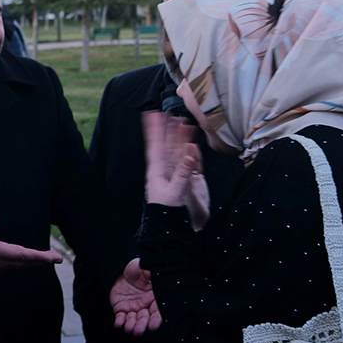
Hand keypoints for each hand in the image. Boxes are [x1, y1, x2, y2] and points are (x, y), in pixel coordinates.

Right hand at [0, 208, 62, 274]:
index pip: (20, 254)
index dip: (36, 256)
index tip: (49, 257)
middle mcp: (1, 261)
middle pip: (26, 262)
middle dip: (42, 260)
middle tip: (58, 258)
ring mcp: (1, 265)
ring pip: (23, 265)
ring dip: (38, 262)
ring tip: (53, 259)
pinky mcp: (0, 266)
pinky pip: (19, 265)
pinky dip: (29, 263)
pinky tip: (36, 260)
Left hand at [111, 258, 160, 336]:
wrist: (123, 268)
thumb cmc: (139, 269)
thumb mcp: (149, 269)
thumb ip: (155, 275)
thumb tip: (161, 276)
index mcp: (155, 299)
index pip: (157, 313)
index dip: (155, 321)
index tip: (153, 326)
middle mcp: (145, 306)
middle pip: (145, 319)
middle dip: (141, 326)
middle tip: (138, 331)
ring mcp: (133, 308)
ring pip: (133, 321)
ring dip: (131, 326)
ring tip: (129, 328)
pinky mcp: (121, 309)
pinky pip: (120, 317)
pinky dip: (119, 321)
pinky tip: (119, 323)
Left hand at [142, 111, 209, 227]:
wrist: (178, 228)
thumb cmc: (169, 212)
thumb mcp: (174, 193)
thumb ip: (183, 174)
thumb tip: (189, 154)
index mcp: (158, 171)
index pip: (155, 146)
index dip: (153, 130)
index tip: (150, 114)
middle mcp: (167, 170)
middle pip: (168, 145)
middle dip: (168, 130)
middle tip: (169, 114)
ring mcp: (179, 175)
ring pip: (180, 152)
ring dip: (181, 138)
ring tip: (182, 123)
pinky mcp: (191, 182)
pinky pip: (192, 163)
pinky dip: (192, 153)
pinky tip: (192, 144)